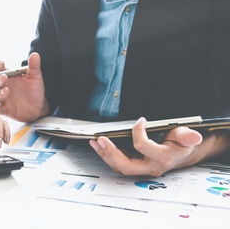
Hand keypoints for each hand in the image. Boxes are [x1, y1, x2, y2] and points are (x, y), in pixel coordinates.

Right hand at [0, 52, 49, 121]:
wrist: (39, 106)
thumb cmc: (34, 90)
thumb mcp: (35, 77)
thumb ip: (34, 66)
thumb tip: (35, 54)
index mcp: (9, 76)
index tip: (1, 64)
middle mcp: (4, 86)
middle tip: (4, 77)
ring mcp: (4, 98)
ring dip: (0, 93)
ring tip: (7, 91)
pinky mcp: (6, 110)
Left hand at [89, 117, 204, 175]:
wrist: (182, 154)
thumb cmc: (181, 144)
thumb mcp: (186, 137)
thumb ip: (187, 136)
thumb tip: (193, 136)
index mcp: (162, 158)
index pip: (143, 147)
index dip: (138, 132)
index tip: (140, 121)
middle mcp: (150, 167)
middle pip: (126, 165)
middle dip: (110, 152)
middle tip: (99, 139)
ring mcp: (141, 168)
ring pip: (119, 166)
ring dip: (105, 154)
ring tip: (94, 141)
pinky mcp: (135, 165)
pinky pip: (118, 163)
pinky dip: (107, 154)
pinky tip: (99, 144)